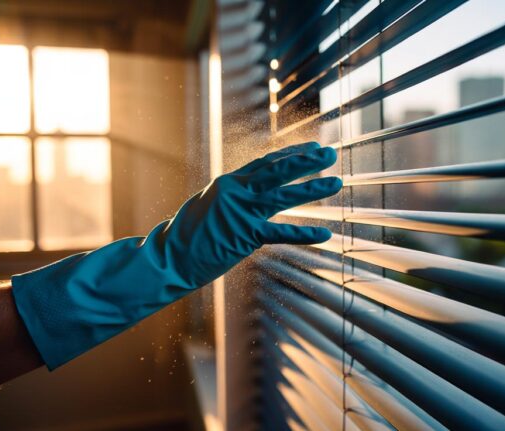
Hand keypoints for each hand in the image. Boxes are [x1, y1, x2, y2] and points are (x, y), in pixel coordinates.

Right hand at [168, 141, 340, 287]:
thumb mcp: (209, 205)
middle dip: (307, 161)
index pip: (267, 163)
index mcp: (230, 183)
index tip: (312, 148)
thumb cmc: (187, 235)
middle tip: (331, 153)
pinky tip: (325, 234)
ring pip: (285, 195)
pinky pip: (281, 232)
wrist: (168, 257)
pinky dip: (304, 233)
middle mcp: (237, 191)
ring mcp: (242, 212)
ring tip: (336, 182)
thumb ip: (230, 198)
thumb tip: (245, 194)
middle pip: (279, 170)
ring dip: (313, 189)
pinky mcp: (245, 236)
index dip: (292, 154)